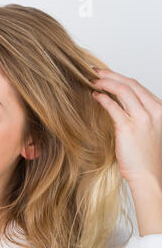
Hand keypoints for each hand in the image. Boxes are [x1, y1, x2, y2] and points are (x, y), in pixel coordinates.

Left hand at [92, 68, 161, 234]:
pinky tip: (94, 96)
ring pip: (122, 90)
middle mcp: (153, 111)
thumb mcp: (147, 130)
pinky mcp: (128, 127)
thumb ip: (137, 115)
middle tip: (93, 71)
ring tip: (91, 81)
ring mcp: (142, 118)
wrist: (149, 176)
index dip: (119, 77)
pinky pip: (113, 106)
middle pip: (129, 84)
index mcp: (159, 109)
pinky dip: (102, 98)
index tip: (105, 74)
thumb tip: (117, 104)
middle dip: (110, 75)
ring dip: (104, 83)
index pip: (137, 86)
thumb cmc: (146, 157)